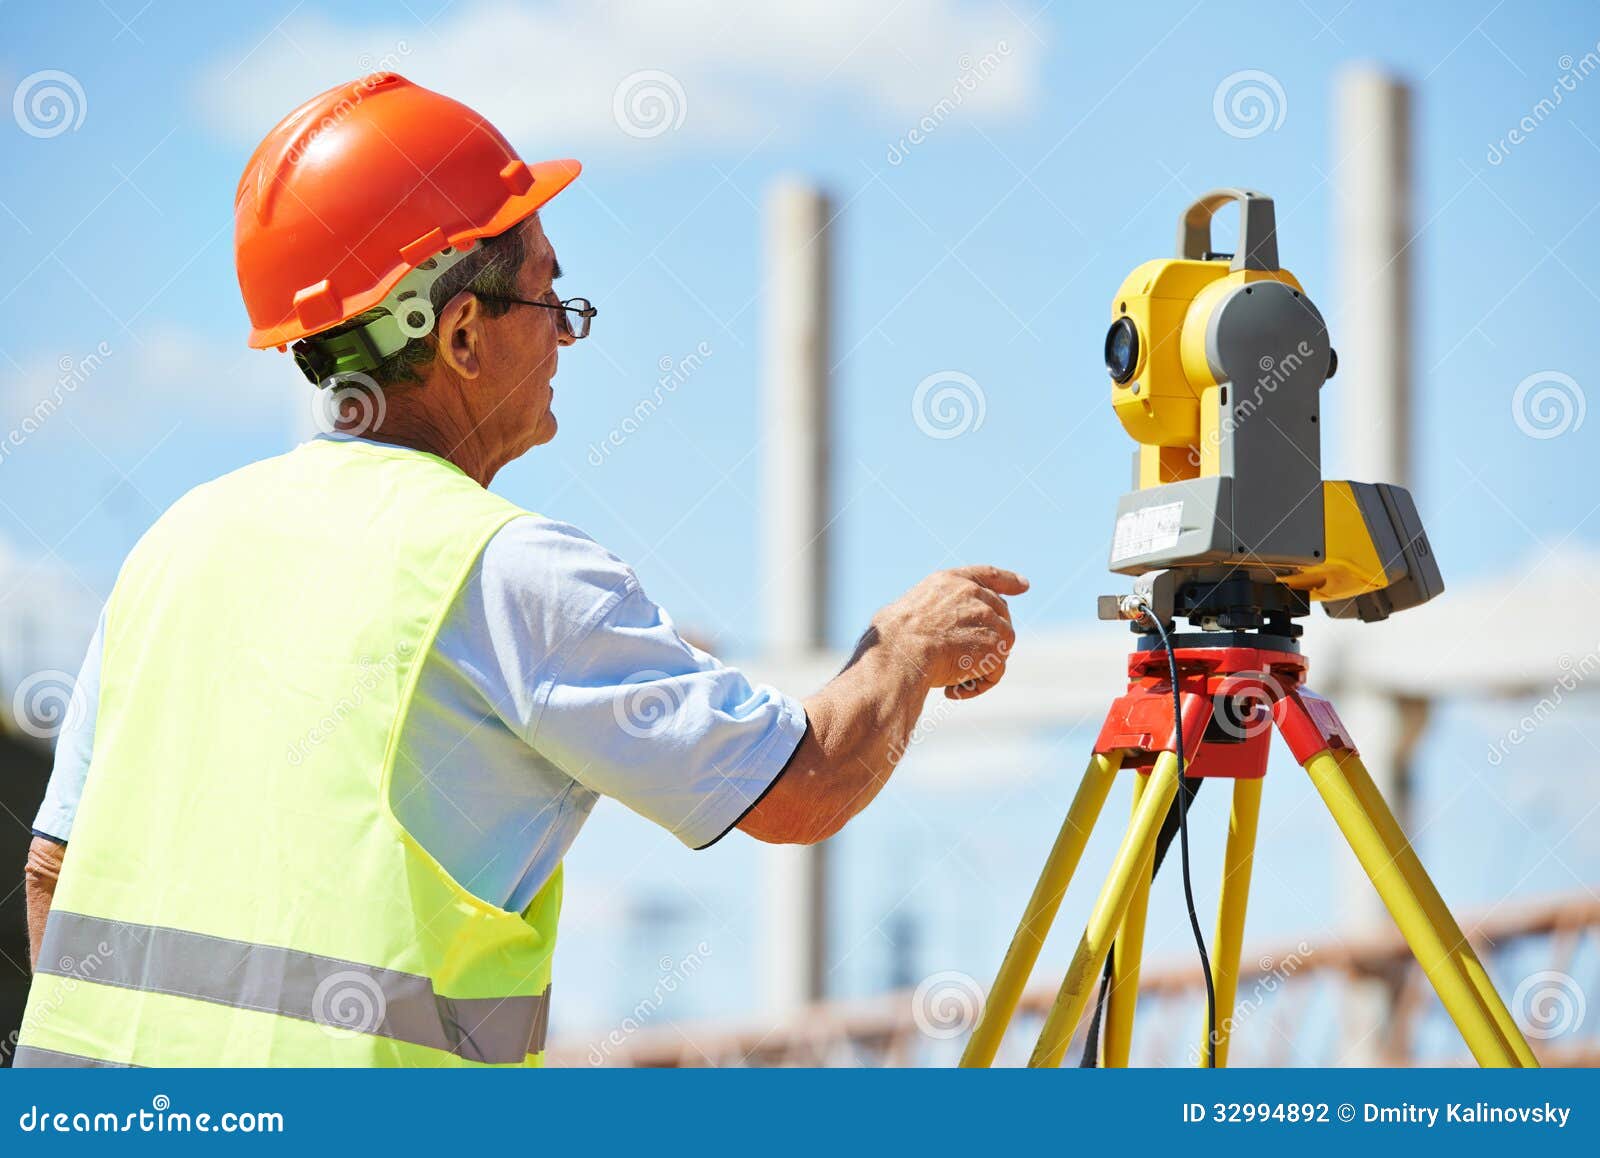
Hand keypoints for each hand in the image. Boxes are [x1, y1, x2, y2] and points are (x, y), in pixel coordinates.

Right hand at [869, 565, 1027, 699]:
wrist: (902, 652)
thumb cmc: (891, 640)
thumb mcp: (907, 612)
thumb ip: (929, 616)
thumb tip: (926, 635)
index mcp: (949, 582)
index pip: (986, 575)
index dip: (1008, 580)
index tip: (1025, 586)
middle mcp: (974, 594)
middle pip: (999, 616)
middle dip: (989, 641)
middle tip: (961, 667)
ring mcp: (988, 617)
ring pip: (999, 647)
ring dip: (978, 668)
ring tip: (949, 682)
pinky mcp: (997, 643)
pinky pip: (996, 671)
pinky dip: (978, 685)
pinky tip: (953, 690)